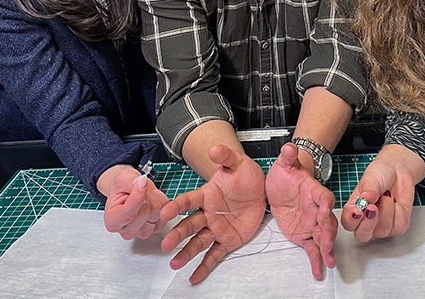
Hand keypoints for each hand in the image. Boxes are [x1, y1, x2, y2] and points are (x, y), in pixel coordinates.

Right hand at [99, 164, 168, 239]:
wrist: (127, 191)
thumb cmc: (121, 188)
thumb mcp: (122, 179)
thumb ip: (131, 182)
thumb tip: (142, 182)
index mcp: (113, 221)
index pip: (129, 214)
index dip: (137, 197)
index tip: (142, 181)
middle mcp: (127, 231)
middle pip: (146, 212)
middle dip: (146, 195)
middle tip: (139, 190)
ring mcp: (142, 232)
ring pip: (158, 211)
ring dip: (155, 197)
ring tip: (145, 195)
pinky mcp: (157, 229)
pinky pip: (167, 212)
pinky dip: (162, 202)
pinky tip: (152, 201)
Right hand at [159, 145, 265, 283]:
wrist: (259, 189)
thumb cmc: (244, 175)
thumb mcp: (238, 162)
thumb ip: (225, 156)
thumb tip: (215, 149)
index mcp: (207, 195)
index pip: (188, 200)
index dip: (176, 206)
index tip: (165, 213)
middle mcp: (208, 213)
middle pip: (189, 225)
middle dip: (177, 234)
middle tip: (165, 243)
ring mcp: (216, 228)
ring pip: (198, 242)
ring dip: (186, 253)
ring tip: (175, 263)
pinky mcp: (227, 240)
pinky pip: (214, 254)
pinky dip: (205, 266)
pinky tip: (194, 276)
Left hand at [265, 143, 336, 279]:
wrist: (282, 184)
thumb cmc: (287, 174)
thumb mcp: (284, 163)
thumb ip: (288, 156)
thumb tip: (289, 147)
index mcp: (314, 191)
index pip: (324, 197)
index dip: (326, 205)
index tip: (326, 210)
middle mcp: (317, 209)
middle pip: (327, 222)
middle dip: (328, 234)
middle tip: (327, 243)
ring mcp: (313, 223)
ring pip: (323, 237)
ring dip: (327, 248)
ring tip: (329, 260)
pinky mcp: (305, 234)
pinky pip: (313, 248)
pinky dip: (316, 260)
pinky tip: (319, 270)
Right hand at [341, 145, 422, 241]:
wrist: (399, 171)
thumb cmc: (380, 174)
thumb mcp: (371, 177)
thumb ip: (368, 188)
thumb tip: (366, 198)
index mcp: (354, 209)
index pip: (348, 222)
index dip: (351, 220)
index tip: (357, 211)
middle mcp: (366, 220)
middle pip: (362, 235)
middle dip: (368, 223)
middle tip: (373, 207)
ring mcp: (381, 225)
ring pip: (382, 230)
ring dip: (387, 210)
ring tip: (386, 195)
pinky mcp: (397, 226)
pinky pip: (398, 226)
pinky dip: (399, 211)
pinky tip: (395, 202)